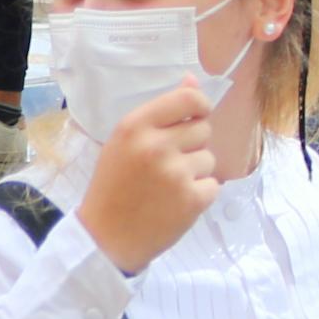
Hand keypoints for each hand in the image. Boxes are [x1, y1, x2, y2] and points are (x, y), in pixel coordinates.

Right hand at [76, 82, 220, 273]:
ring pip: (209, 158)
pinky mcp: (192, 200)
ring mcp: (176, 173)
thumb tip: (193, 80)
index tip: (196, 116)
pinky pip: (213, 185)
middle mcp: (157, 145)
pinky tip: (176, 202)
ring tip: (169, 186)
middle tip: (168, 163)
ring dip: (195, 171)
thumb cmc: (113, 186)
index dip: (199, 106)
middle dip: (192, 144)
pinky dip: (200, 194)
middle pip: (203, 129)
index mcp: (135, 126)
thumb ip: (160, 112)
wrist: (106, 238)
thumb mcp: (125, 141)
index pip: (188, 99)